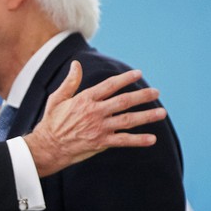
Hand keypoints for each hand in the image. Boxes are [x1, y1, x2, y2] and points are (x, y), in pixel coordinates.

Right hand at [23, 61, 165, 176]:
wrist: (48, 146)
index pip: (109, 86)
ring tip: (162, 113)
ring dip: (146, 116)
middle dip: (142, 96)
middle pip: (123, 101)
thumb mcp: (58, 98)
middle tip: (156, 92)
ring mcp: (99, 128)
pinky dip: (138, 140)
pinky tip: (152, 139)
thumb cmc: (52, 122)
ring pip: (128, 120)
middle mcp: (95, 112)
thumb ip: (70, 82)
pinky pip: (123, 141)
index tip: (138, 73)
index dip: (125, 79)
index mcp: (85, 99)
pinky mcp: (101, 142)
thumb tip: (76, 64)